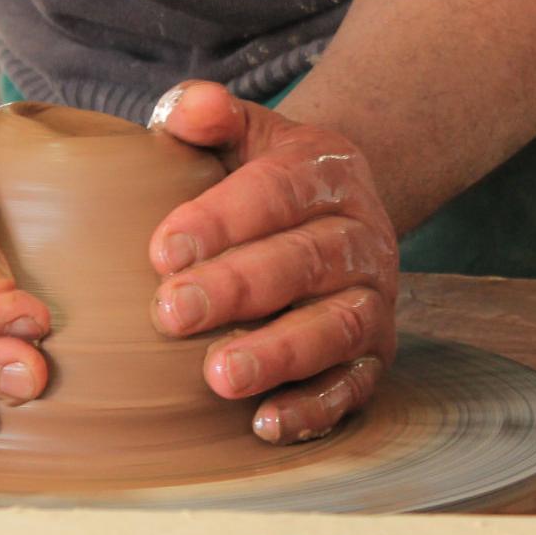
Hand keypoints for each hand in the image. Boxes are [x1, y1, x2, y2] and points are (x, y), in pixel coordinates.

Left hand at [147, 81, 399, 443]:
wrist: (338, 213)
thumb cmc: (263, 179)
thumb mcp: (245, 133)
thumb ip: (210, 115)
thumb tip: (187, 109)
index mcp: (325, 175)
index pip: (275, 193)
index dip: (220, 221)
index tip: (162, 251)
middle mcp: (361, 237)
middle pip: (303, 262)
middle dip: (236, 289)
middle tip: (171, 313)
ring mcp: (372, 300)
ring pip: (336, 328)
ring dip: (279, 354)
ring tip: (220, 376)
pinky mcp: (373, 357)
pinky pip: (353, 387)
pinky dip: (315, 409)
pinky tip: (265, 425)